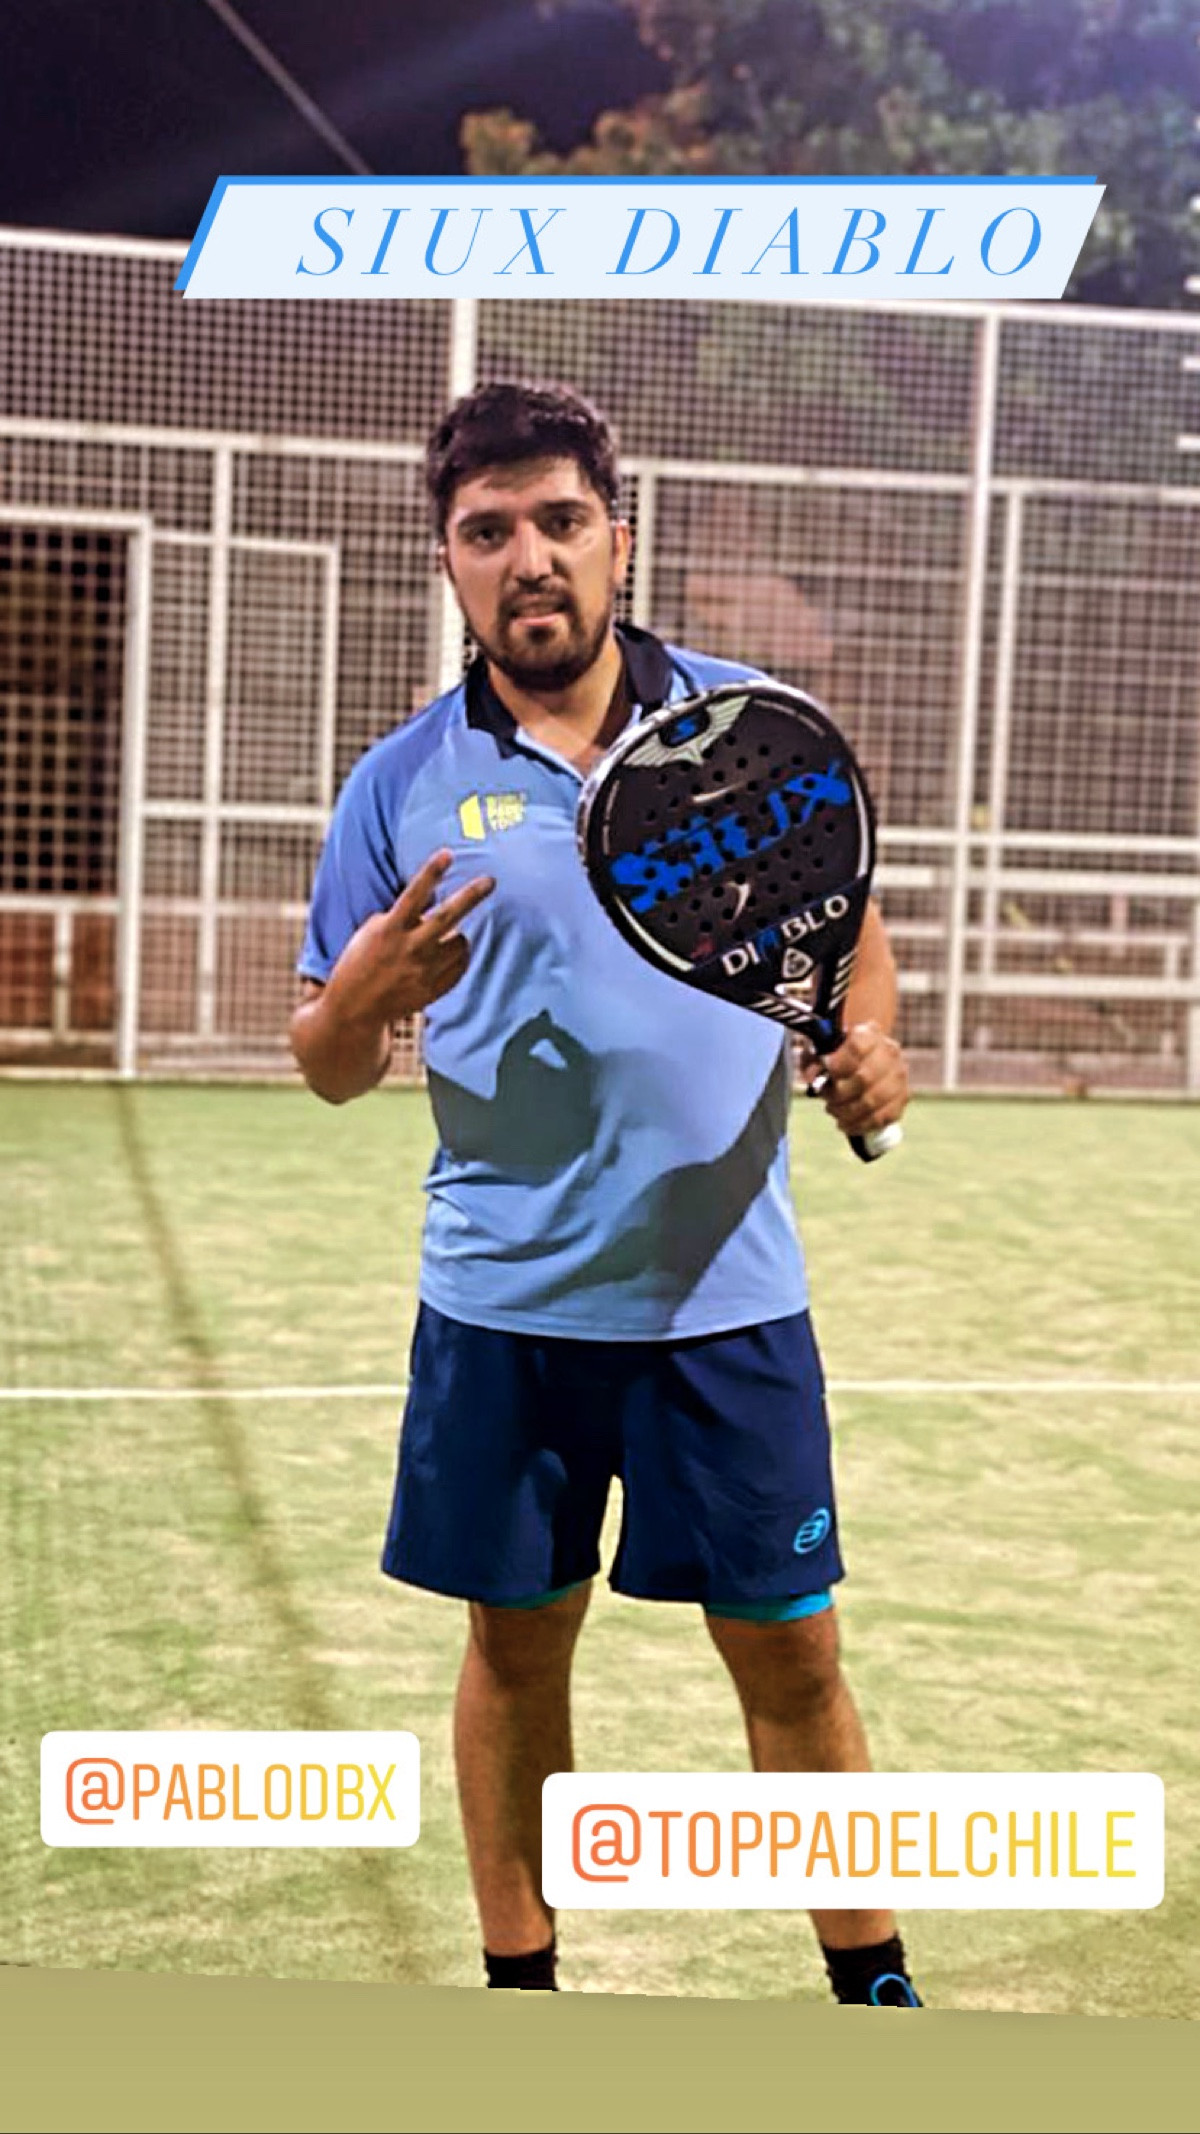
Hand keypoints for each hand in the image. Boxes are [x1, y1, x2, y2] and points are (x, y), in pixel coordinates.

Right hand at [326, 850, 494, 1027]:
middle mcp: (409, 949)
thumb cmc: (361, 961)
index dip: (431, 872)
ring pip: (461, 943)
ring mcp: (423, 971)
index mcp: (389, 930)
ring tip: (446, 938)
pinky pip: (460, 966)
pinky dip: (458, 957)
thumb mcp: (373, 932)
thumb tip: (430, 902)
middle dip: (471, 895)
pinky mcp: (433, 989)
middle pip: (448, 917)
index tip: (448, 853)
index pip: (414, 894)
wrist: (355, 1008)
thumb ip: (401, 916)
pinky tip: (447, 956)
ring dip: (458, 935)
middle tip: (490, 880)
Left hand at [804, 1021, 908, 1141]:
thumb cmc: (838, 1053)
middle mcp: (889, 1052)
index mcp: (869, 1034)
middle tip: (825, 1096)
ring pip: (873, 1101)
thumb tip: (810, 1076)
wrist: (865, 1057)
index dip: (839, 1063)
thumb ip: (812, 1059)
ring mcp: (899, 1076)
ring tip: (833, 1110)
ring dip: (847, 1112)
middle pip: (864, 1078)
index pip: (857, 1047)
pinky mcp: (902, 1098)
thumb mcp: (821, 1049)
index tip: (826, 1071)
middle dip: (838, 1094)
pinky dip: (860, 1125)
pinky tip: (846, 1125)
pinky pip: (882, 1118)